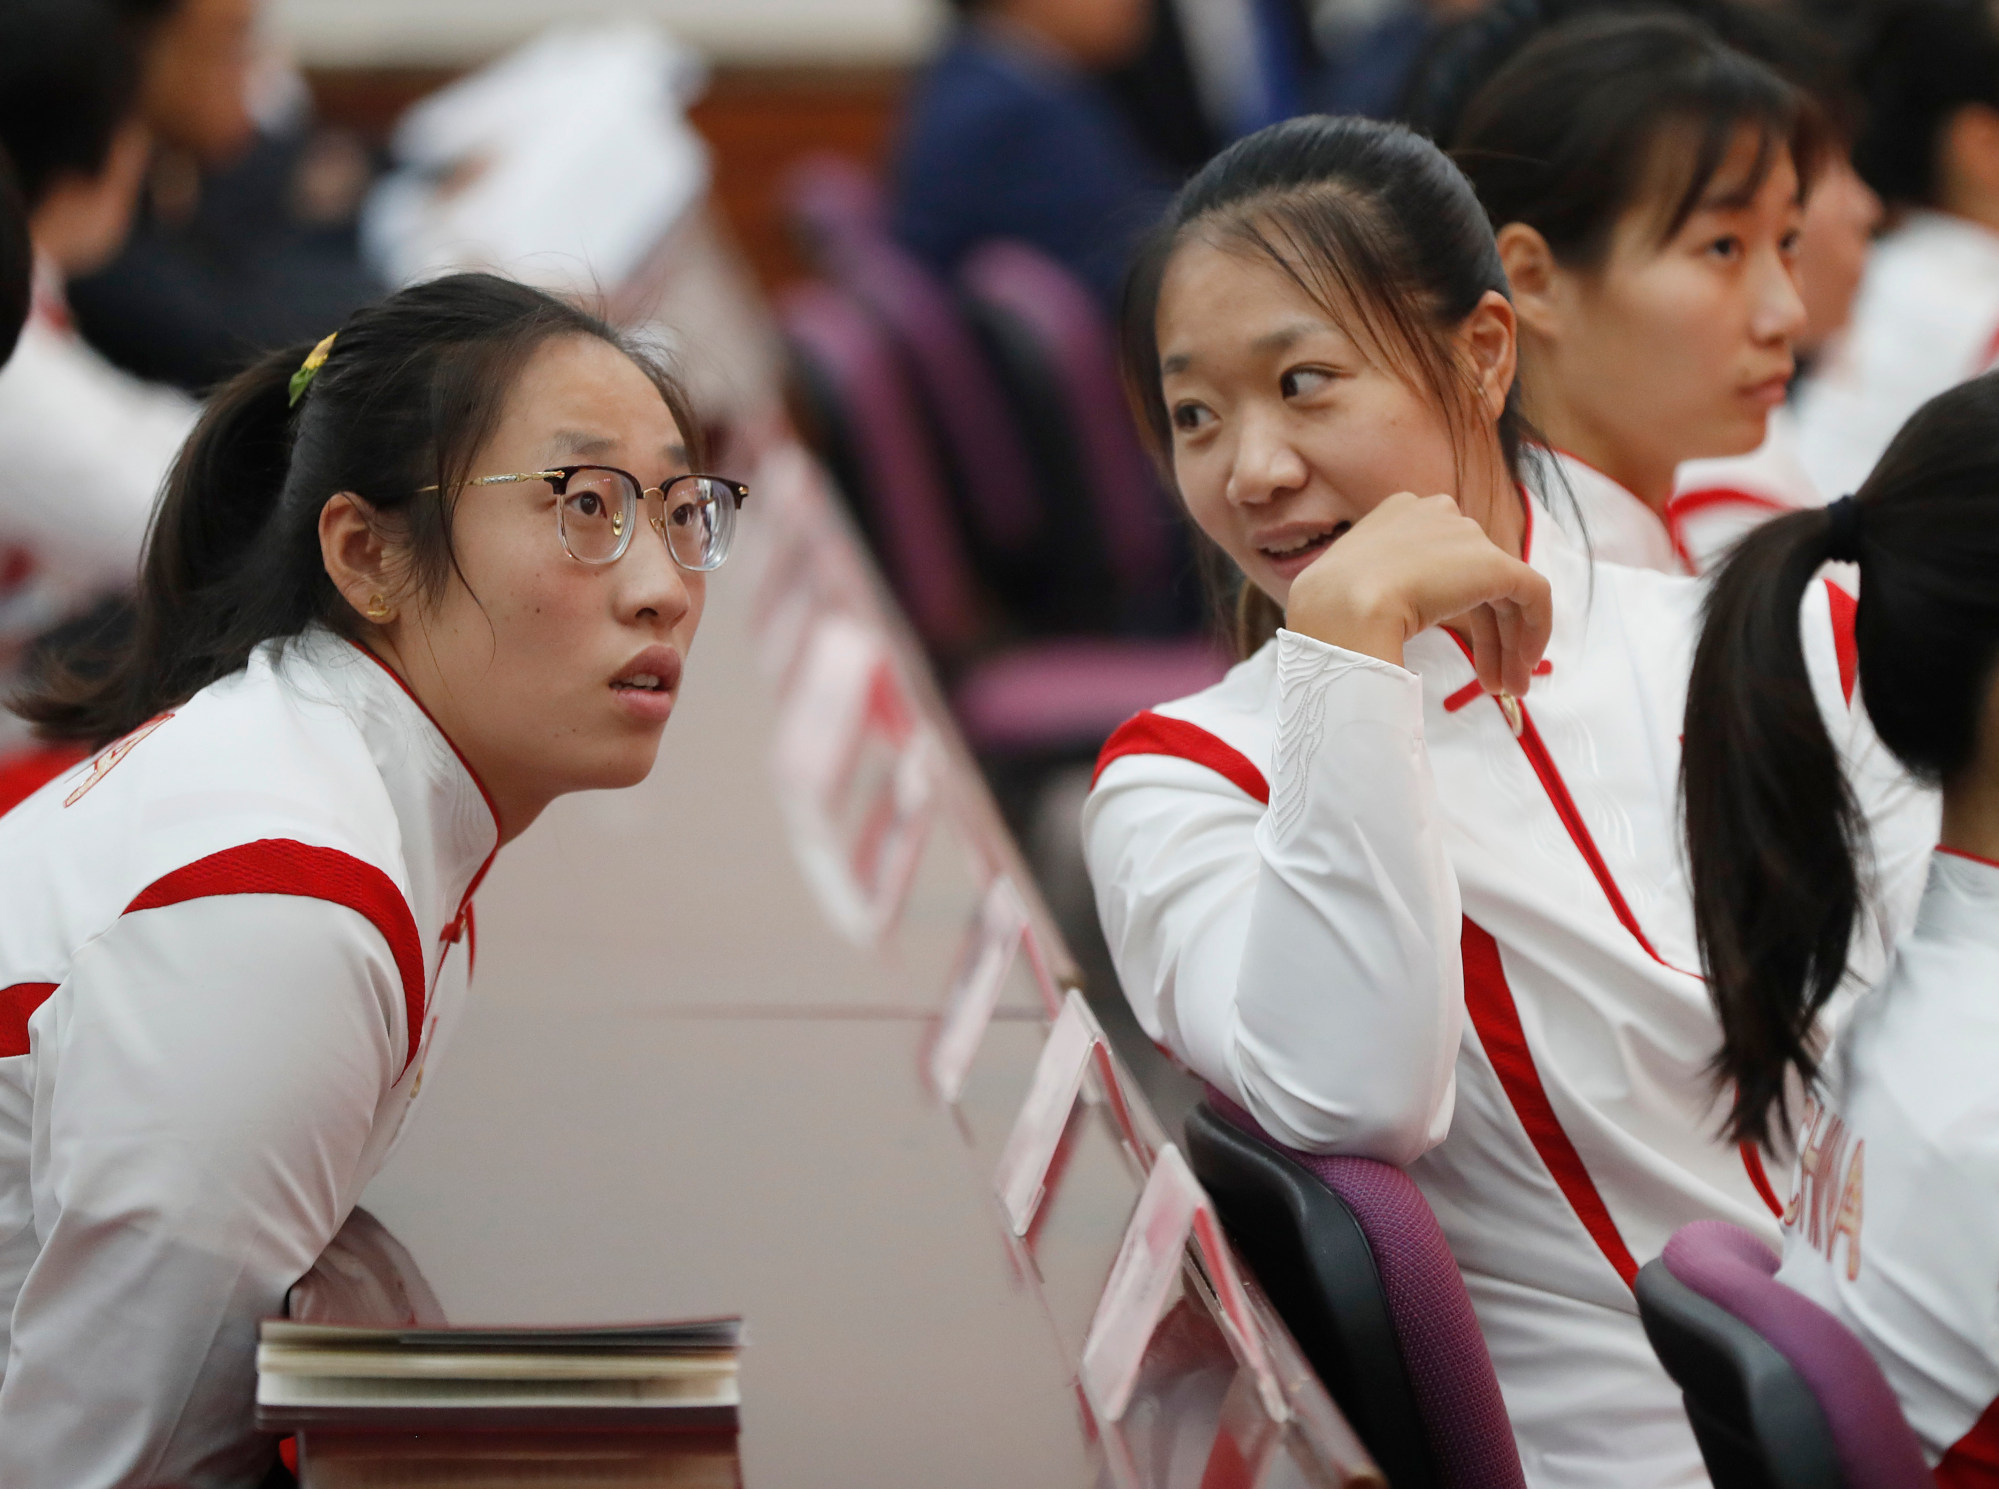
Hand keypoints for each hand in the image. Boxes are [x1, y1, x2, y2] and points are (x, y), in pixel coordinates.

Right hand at [1283, 491, 1551, 696]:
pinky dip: (1535, 629)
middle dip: (1489, 635)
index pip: (1441, 564)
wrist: (1339, 608)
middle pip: (1474, 580)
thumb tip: (1388, 624)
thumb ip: (1379, 594)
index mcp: (1398, 516)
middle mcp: (1436, 514)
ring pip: (1503, 591)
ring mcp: (1466, 535)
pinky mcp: (1494, 563)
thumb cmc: (1327, 610)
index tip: (1456, 651)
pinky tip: (1524, 667)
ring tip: (1507, 689)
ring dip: (1508, 643)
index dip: (1456, 611)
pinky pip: (1531, 594)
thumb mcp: (1352, 592)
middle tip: (1491, 681)